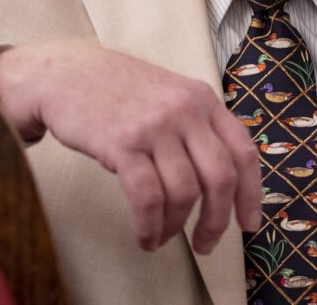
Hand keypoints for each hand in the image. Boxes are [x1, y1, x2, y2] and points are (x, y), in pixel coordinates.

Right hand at [0, 39, 261, 253]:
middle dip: (216, 220)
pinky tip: (144, 236)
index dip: (251, 194)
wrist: (65, 73)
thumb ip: (196, 127)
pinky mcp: (123, 143)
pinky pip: (147, 198)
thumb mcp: (168, 94)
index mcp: (202, 99)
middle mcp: (185, 110)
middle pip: (220, 178)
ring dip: (174, 226)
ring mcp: (154, 126)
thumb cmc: (117, 91)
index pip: (243, 152)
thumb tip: (221, 183)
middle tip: (205, 243)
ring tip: (161, 237)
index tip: (248, 223)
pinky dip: (149, 226)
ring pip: (184, 192)